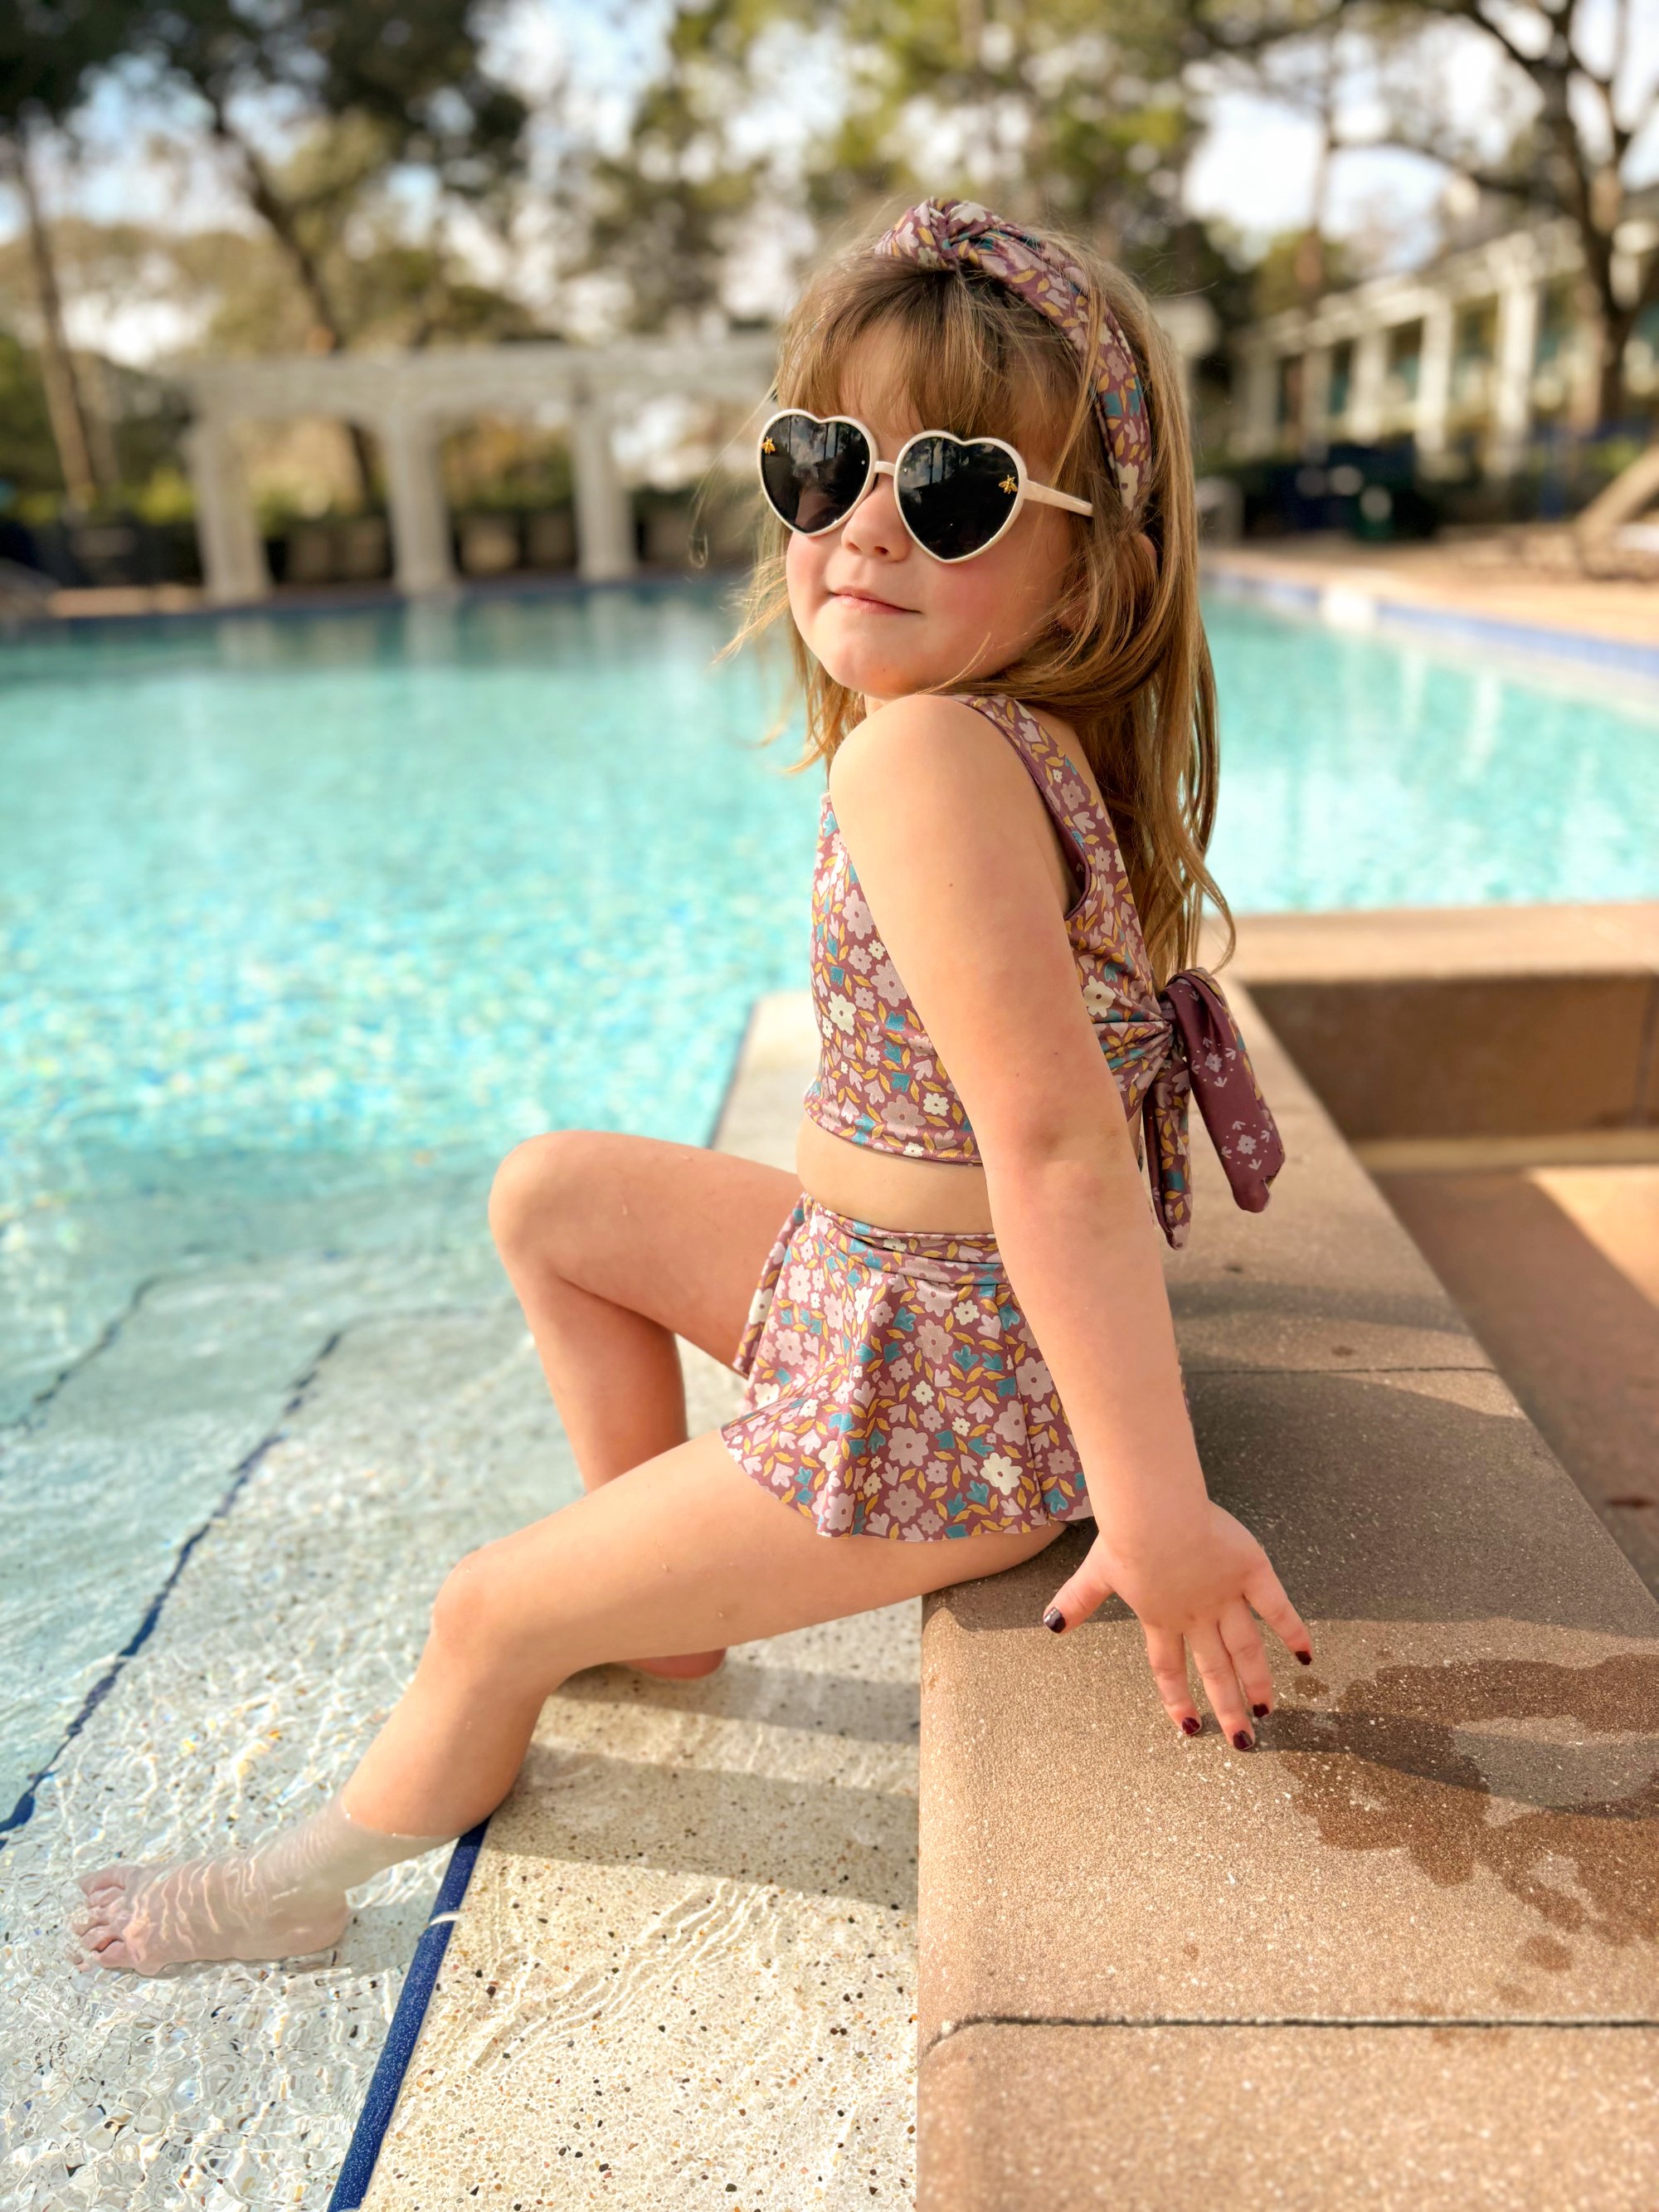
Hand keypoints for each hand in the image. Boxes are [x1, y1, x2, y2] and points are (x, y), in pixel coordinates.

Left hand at [1039, 1500, 1311, 1745]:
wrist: (1155, 1511)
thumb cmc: (1125, 1535)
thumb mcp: (1097, 1571)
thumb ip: (1077, 1601)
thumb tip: (1048, 1626)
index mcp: (1160, 1616)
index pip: (1168, 1668)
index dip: (1177, 1699)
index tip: (1189, 1728)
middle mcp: (1195, 1615)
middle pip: (1214, 1669)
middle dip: (1227, 1706)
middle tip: (1243, 1741)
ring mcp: (1225, 1596)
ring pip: (1246, 1648)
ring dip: (1257, 1681)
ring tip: (1268, 1710)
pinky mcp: (1250, 1570)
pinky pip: (1276, 1606)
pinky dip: (1292, 1630)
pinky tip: (1307, 1657)